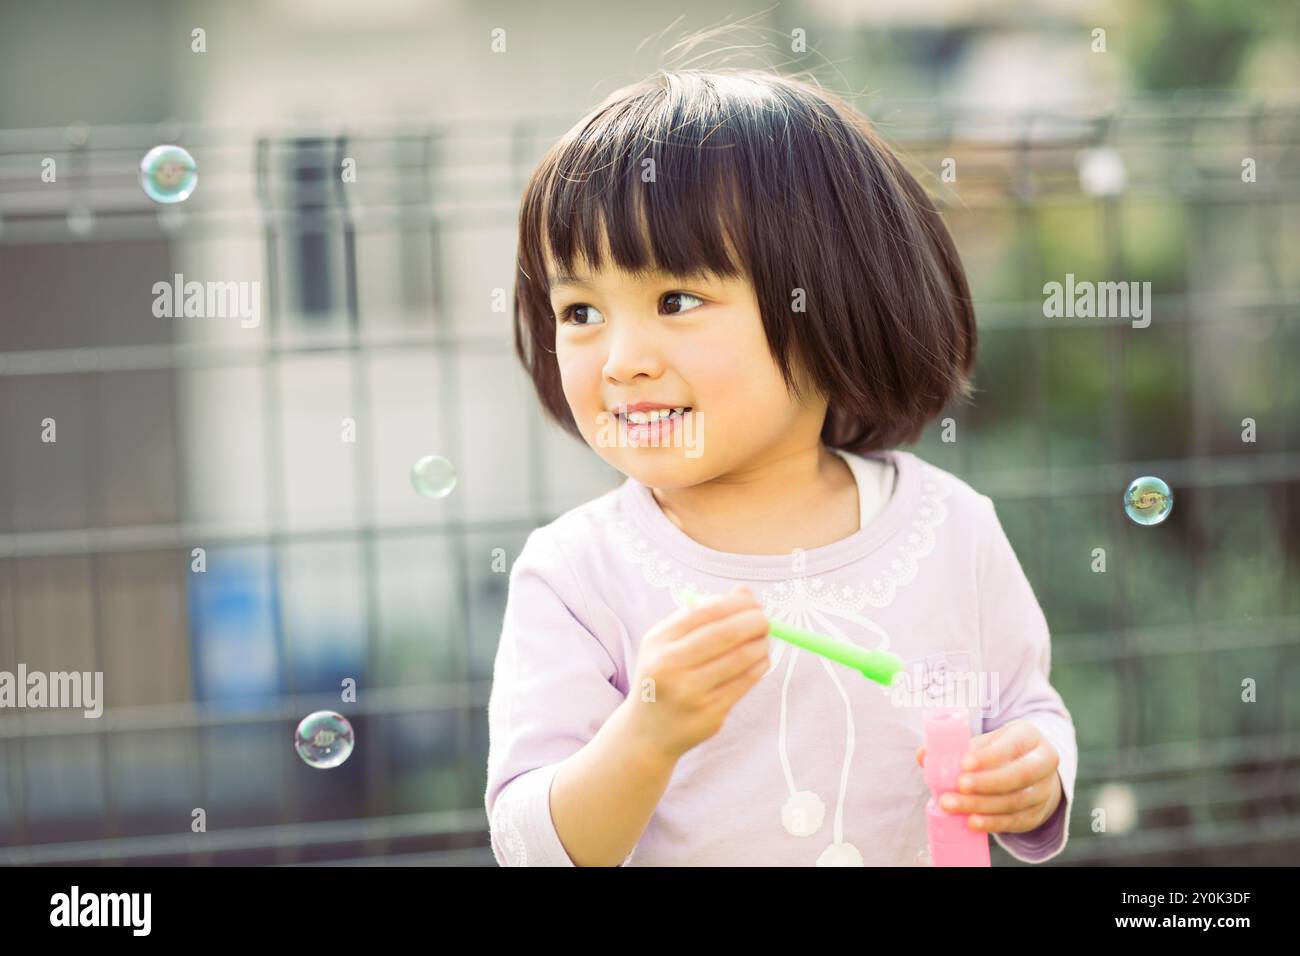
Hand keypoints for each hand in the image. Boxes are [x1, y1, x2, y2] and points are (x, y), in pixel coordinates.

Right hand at [624, 584, 770, 761]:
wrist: (646, 732)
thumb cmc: (663, 676)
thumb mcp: (669, 643)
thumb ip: (704, 615)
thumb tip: (745, 592)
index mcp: (658, 642)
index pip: (705, 612)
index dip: (736, 604)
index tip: (753, 603)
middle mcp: (670, 666)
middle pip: (725, 634)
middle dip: (754, 622)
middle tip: (766, 620)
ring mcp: (690, 693)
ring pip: (740, 659)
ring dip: (761, 645)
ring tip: (763, 640)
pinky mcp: (709, 714)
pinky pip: (745, 683)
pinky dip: (759, 667)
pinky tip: (761, 661)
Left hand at [914, 719, 1061, 832]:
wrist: (1034, 770)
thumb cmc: (1002, 751)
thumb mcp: (986, 742)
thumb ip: (957, 746)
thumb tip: (923, 756)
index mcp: (1029, 736)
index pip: (1012, 745)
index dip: (989, 756)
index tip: (963, 764)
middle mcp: (1044, 762)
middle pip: (1019, 775)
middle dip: (986, 783)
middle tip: (957, 787)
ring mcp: (1044, 790)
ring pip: (1016, 801)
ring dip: (982, 806)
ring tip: (953, 806)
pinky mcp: (1038, 813)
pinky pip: (1016, 821)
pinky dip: (993, 823)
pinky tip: (971, 822)